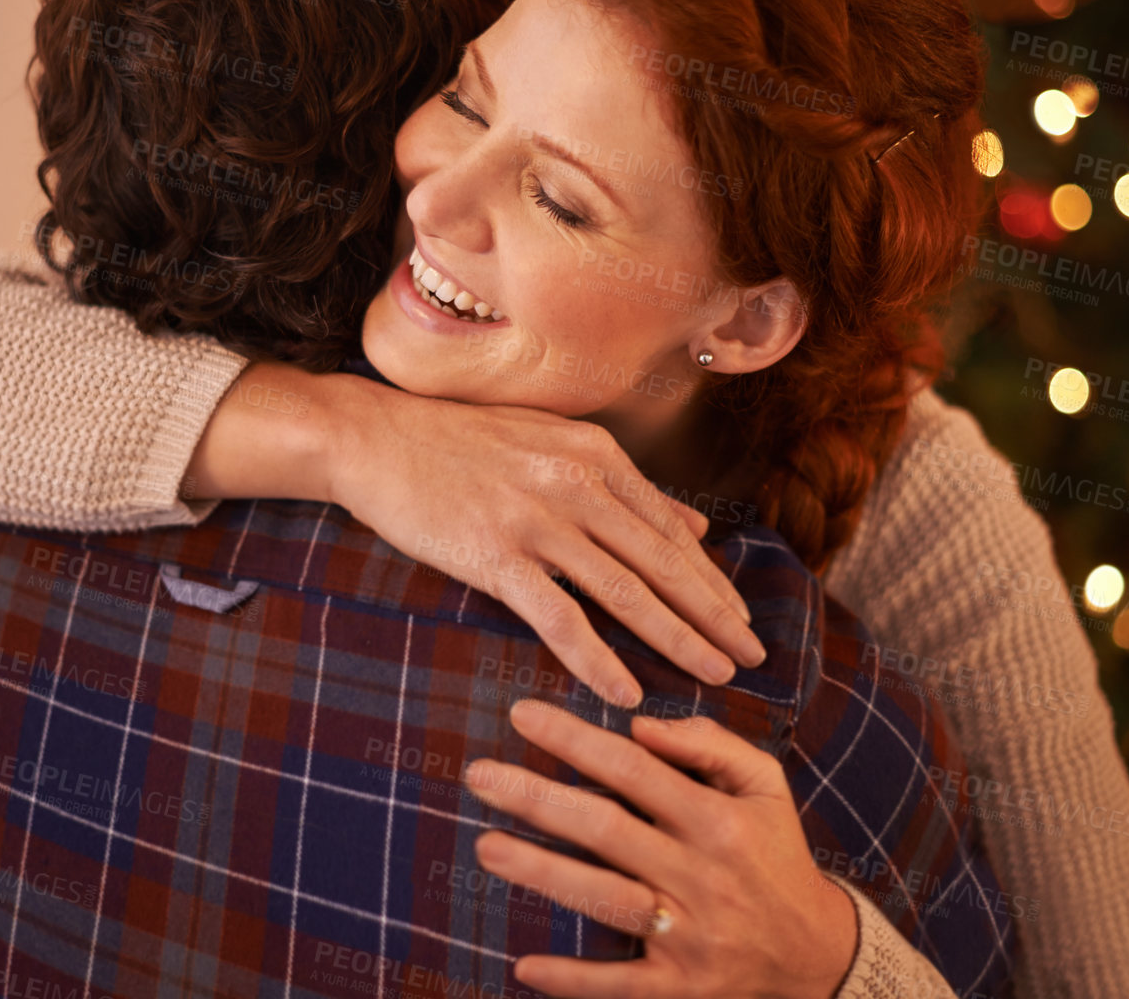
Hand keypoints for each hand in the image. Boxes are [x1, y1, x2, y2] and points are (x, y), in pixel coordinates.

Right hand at [328, 379, 765, 706]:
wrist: (375, 437)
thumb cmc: (460, 443)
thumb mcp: (552, 444)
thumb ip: (623, 485)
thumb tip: (694, 521)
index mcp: (595, 453)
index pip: (671, 527)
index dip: (711, 579)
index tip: (741, 618)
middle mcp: (577, 481)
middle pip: (662, 560)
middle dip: (714, 614)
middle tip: (752, 656)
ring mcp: (536, 517)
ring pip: (625, 590)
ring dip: (677, 638)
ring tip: (715, 675)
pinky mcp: (494, 553)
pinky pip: (558, 617)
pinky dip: (596, 658)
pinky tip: (625, 691)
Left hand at [463, 700, 857, 998]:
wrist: (817, 952)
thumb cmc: (774, 852)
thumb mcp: (764, 784)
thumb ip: (709, 744)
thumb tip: (642, 727)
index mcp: (718, 820)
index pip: (634, 770)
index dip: (575, 739)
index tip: (521, 714)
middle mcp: (702, 876)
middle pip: (607, 831)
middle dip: (538, 799)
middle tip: (479, 774)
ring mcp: (689, 936)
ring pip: (605, 901)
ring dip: (542, 873)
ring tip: (485, 846)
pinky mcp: (680, 988)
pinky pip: (619, 985)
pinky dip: (571, 979)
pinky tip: (524, 966)